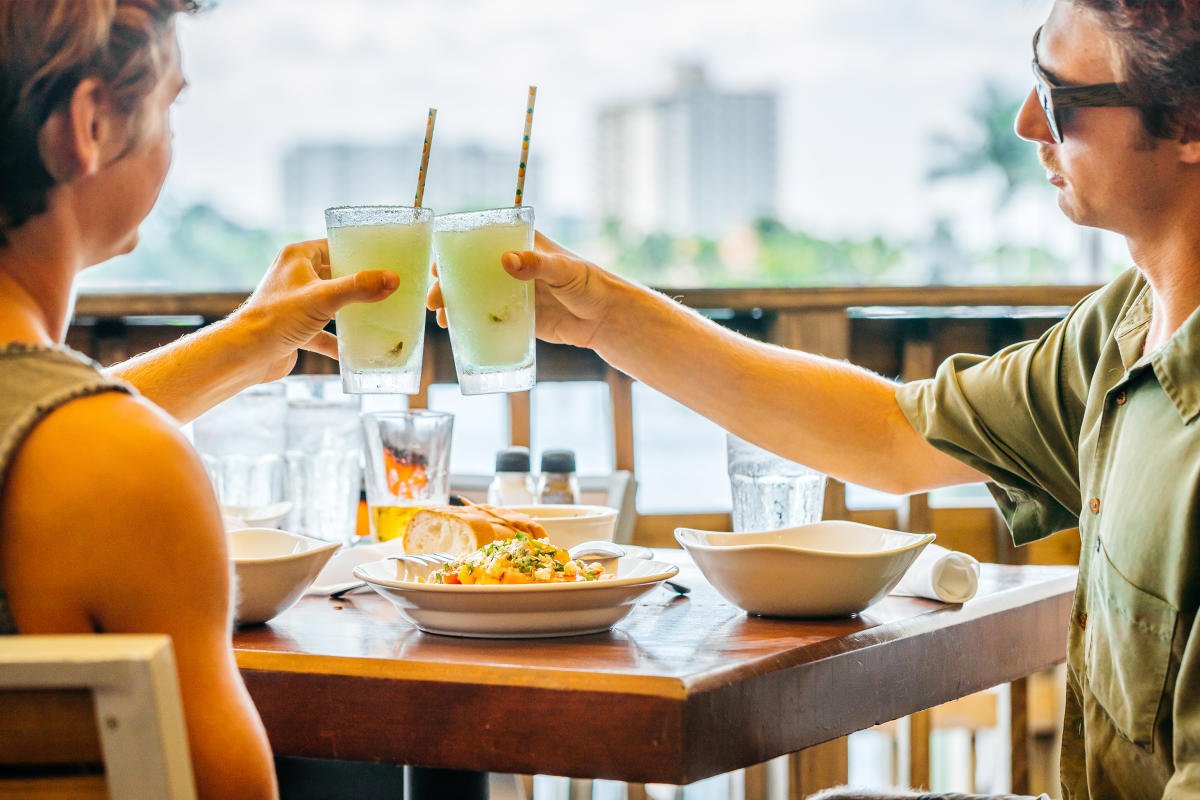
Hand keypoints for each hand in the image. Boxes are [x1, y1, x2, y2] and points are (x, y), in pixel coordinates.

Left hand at [236, 239, 398, 381]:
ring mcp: (293, 303)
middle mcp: (294, 277)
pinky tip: (355, 351)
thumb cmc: (277, 318)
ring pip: (329, 304)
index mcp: (297, 258)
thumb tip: (393, 279)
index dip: (356, 251)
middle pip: (333, 275)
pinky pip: (322, 332)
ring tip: (376, 314)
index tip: (381, 259)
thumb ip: (358, 287)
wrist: (246, 355)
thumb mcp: (324, 298)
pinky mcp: (294, 328)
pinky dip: (337, 341)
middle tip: (385, 287)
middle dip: (357, 283)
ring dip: (349, 311)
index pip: (332, 246)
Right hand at [426, 232, 613, 348]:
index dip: (454, 251)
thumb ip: (537, 264)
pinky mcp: (517, 317)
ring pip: (475, 296)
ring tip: (442, 319)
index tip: (436, 265)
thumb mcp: (564, 269)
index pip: (480, 242)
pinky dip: (471, 324)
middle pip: (470, 271)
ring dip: (454, 305)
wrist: (605, 319)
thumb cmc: (590, 283)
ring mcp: (512, 292)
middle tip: (434, 299)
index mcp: (520, 244)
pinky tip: (456, 333)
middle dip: (447, 283)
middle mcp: (511, 267)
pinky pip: (488, 318)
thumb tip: (506, 260)